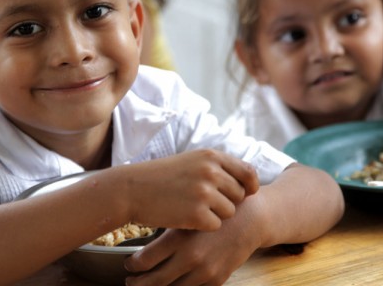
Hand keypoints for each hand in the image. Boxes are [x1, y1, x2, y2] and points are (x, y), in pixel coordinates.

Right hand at [123, 149, 258, 231]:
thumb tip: (250, 181)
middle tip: (205, 202)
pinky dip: (203, 226)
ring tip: (192, 207)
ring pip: (229, 212)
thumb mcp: (191, 161)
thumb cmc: (162, 177)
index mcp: (211, 156)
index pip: (248, 173)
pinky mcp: (197, 214)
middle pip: (240, 195)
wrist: (132, 189)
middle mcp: (211, 172)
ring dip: (215, 214)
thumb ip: (218, 167)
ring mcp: (204, 193)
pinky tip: (186, 217)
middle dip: (227, 202)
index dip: (250, 186)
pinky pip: (215, 225)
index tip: (247, 193)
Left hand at [125, 196, 261, 285]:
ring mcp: (205, 271)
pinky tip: (172, 282)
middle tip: (130, 281)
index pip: (145, 261)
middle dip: (138, 283)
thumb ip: (167, 231)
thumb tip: (141, 242)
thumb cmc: (213, 210)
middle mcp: (191, 258)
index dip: (132, 265)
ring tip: (147, 284)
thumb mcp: (187, 214)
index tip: (129, 264)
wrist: (249, 218)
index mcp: (179, 238)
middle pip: (155, 281)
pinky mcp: (217, 279)